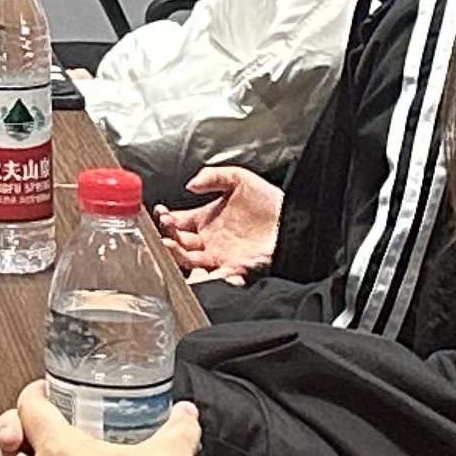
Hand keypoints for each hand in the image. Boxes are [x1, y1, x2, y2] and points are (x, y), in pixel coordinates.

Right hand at [155, 163, 280, 282]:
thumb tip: (190, 185)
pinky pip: (217, 278)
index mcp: (206, 220)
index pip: (177, 222)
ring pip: (190, 262)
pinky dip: (209, 279)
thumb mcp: (239, 179)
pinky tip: (203, 270)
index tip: (162, 215)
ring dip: (178, 257)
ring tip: (172, 247)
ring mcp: (220, 257)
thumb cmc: (268, 200)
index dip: (166, 220)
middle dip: (168, 239)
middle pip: (179, 244)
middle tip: (165, 234)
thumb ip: (214, 176)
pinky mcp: (235, 269)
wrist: (293, 220)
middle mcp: (209, 240)